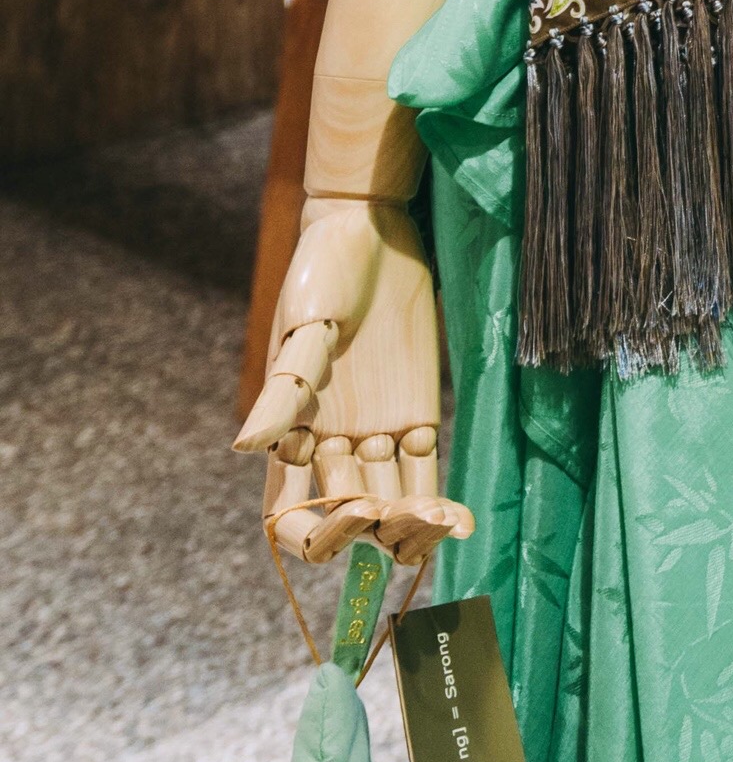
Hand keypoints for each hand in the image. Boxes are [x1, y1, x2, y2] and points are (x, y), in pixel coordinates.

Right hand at [236, 195, 472, 566]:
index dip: (320, 532)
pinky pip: (425, 470)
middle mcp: (331, 444)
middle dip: (379, 532)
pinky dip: (440, 501)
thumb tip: (244, 448)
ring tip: (445, 522)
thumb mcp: (303, 328)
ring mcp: (376, 431)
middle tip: (418, 516)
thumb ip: (283, 391)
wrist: (370, 229)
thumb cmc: (323, 272)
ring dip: (413, 526)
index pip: (289, 515)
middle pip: (348, 519)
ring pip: (391, 503)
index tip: (361, 511)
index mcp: (291, 434)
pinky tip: (460, 521)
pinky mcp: (417, 411)